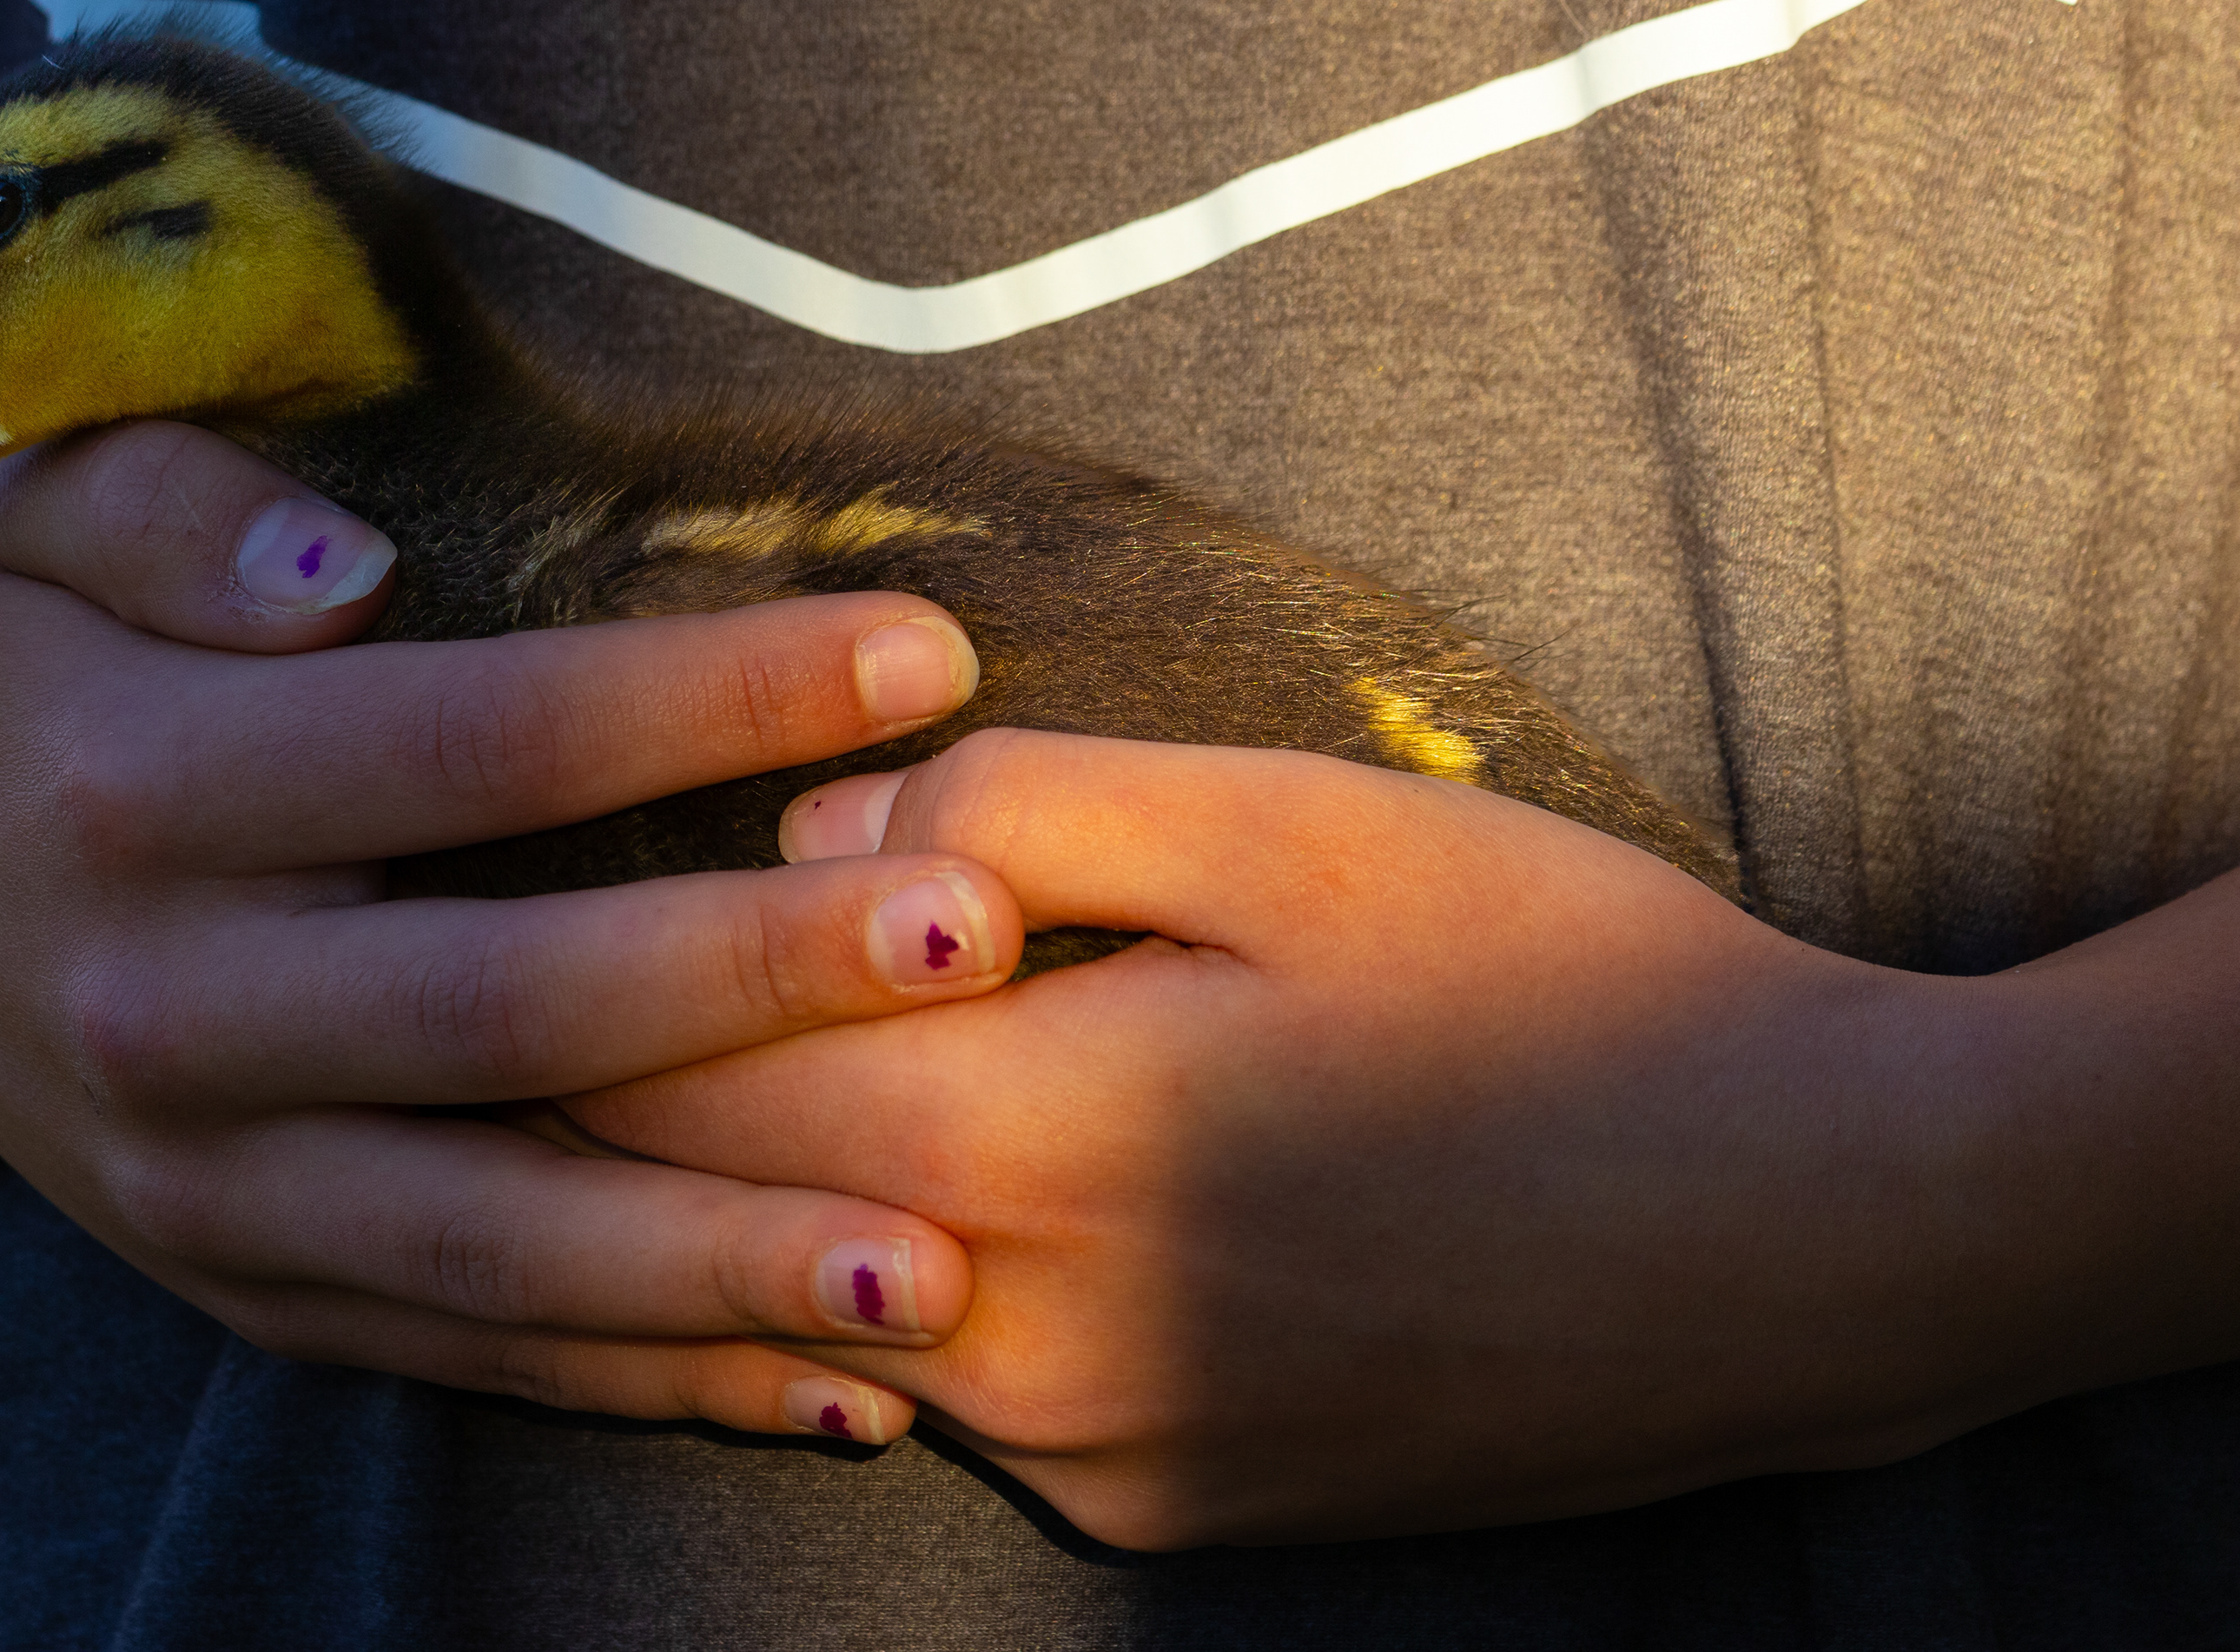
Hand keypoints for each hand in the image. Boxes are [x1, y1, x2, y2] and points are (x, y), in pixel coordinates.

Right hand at [0, 418, 1026, 1443]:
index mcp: (134, 789)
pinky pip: (466, 1353)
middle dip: (755, 978)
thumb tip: (351, 572)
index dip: (698, 700)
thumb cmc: (26, 667)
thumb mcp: (41, 520)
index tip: (923, 652)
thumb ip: (176, 507)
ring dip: (725, 1259)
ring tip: (944, 1262)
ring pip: (493, 1242)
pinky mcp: (242, 1293)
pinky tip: (841, 1385)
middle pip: (505, 1008)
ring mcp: (199, 1184)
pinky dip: (651, 1380)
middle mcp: (161, 1008)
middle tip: (976, 937)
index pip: (468, 740)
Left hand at [562, 728, 2048, 1543]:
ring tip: (723, 1053)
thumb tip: (801, 827)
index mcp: (1037, 1149)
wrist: (1814, 1231)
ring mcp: (1103, 1462)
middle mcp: (1034, 1349)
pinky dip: (900, 1278)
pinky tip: (939, 1173)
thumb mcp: (1288, 823)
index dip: (580, 974)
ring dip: (762, 1190)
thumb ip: (1007, 808)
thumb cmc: (1557, 982)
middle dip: (619, 1096)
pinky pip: (961, 1390)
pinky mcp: (1168, 1517)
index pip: (674, 1080)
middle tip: (550, 970)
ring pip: (825, 1312)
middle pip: (714, 1217)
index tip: (511, 885)